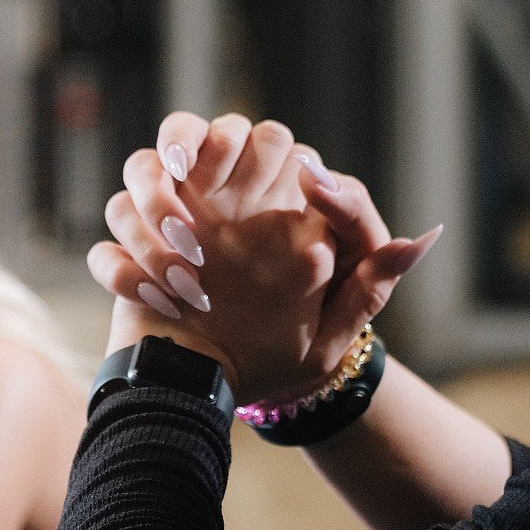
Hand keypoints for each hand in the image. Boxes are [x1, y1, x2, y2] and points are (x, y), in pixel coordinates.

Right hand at [89, 113, 439, 407]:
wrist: (236, 394)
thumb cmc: (296, 352)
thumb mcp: (342, 326)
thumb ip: (374, 281)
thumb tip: (420, 240)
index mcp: (267, 200)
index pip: (264, 139)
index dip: (261, 146)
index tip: (277, 178)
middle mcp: (213, 202)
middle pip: (188, 134)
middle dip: (192, 149)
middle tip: (199, 181)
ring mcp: (164, 230)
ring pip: (138, 175)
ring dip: (149, 204)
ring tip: (182, 262)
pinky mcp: (127, 269)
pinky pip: (108, 250)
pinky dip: (122, 268)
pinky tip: (154, 299)